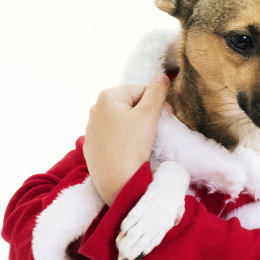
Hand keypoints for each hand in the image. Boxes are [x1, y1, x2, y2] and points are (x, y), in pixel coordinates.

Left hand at [84, 75, 169, 205]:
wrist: (115, 183)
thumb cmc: (131, 146)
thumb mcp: (148, 115)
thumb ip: (157, 92)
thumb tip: (162, 75)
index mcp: (107, 97)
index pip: (141, 90)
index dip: (157, 102)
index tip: (166, 117)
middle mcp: (95, 109)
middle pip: (131, 104)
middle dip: (146, 114)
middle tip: (157, 130)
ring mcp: (92, 129)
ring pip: (122, 120)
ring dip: (136, 126)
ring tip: (143, 142)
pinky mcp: (93, 146)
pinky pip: (114, 136)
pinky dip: (125, 139)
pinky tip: (131, 150)